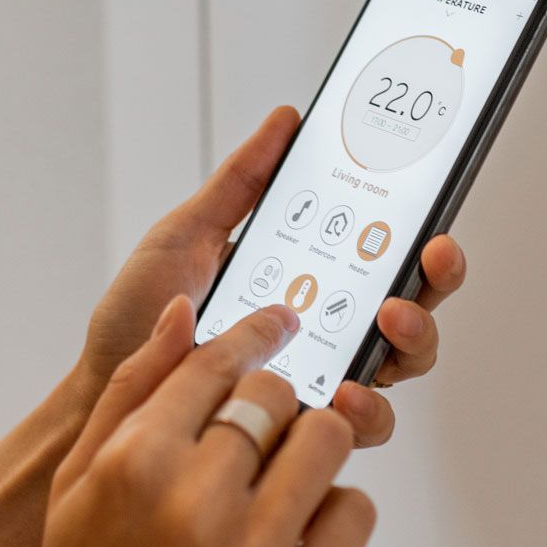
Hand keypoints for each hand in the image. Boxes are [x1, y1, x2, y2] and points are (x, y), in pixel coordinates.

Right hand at [35, 298, 373, 546]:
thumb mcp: (79, 487)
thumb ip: (132, 391)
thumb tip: (183, 311)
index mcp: (133, 466)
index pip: (214, 364)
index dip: (254, 333)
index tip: (278, 322)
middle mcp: (193, 504)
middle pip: (274, 395)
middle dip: (273, 400)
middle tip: (262, 424)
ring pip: (328, 439)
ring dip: (312, 445)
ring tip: (285, 471)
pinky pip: (355, 511)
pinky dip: (336, 510)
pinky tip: (298, 527)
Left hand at [76, 106, 469, 447]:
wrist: (107, 388)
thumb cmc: (143, 316)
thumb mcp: (187, 234)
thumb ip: (241, 182)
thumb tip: (288, 119)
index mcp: (309, 275)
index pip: (385, 251)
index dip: (422, 235)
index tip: (431, 218)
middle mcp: (328, 326)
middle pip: (413, 301)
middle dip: (438, 277)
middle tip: (430, 257)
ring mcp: (323, 376)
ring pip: (404, 362)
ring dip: (414, 338)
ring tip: (388, 319)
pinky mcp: (305, 427)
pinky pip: (364, 426)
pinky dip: (368, 410)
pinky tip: (345, 393)